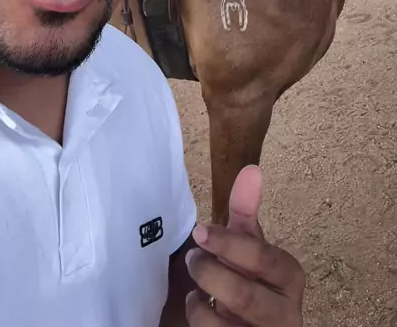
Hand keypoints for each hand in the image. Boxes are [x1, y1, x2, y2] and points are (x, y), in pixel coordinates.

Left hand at [185, 166, 304, 325]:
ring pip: (227, 326)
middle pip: (245, 295)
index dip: (229, 244)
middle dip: (210, 274)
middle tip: (192, 258)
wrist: (258, 325)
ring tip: (194, 289)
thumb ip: (246, 212)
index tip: (200, 230)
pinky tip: (199, 308)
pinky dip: (200, 320)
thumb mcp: (250, 247)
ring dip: (200, 304)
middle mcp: (286, 314)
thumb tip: (251, 170)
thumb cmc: (253, 279)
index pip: (263, 259)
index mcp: (290, 278)